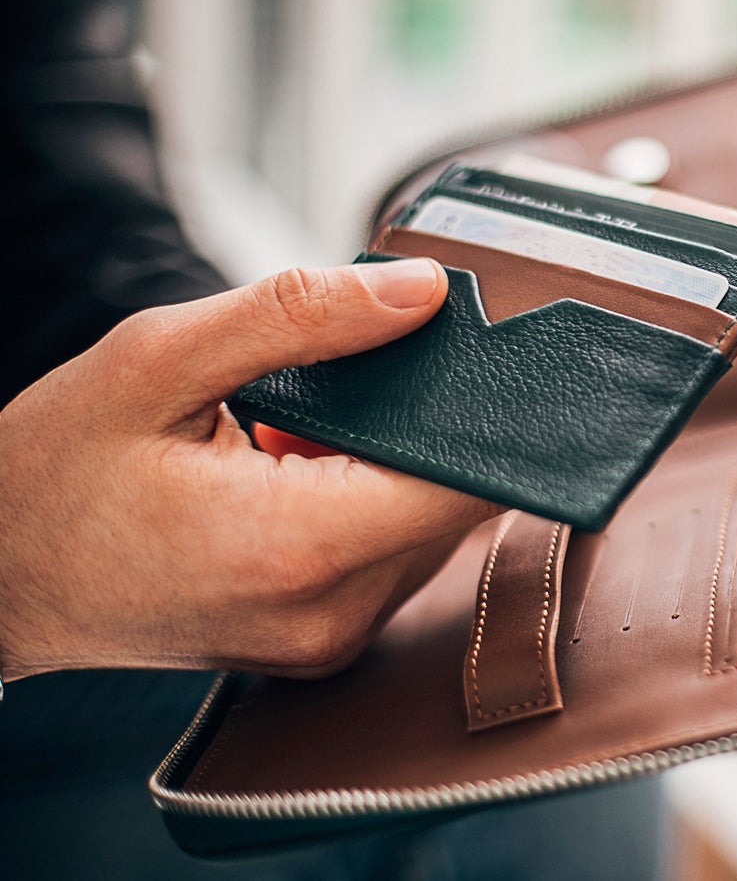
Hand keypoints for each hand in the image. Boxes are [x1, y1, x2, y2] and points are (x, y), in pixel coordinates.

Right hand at [0, 260, 499, 680]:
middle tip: (366, 368)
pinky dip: (366, 500)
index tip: (482, 350)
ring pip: (427, 528)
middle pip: (455, 503)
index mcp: (298, 548)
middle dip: (430, 425)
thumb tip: (424, 291)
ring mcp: (330, 639)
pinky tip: (297, 468)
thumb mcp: (157, 360)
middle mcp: (332, 612)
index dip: (490, 411)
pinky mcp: (324, 641)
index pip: (466, 481)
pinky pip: (389, 555)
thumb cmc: (50, 476)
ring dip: (394, 464)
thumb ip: (301, 316)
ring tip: (303, 427)